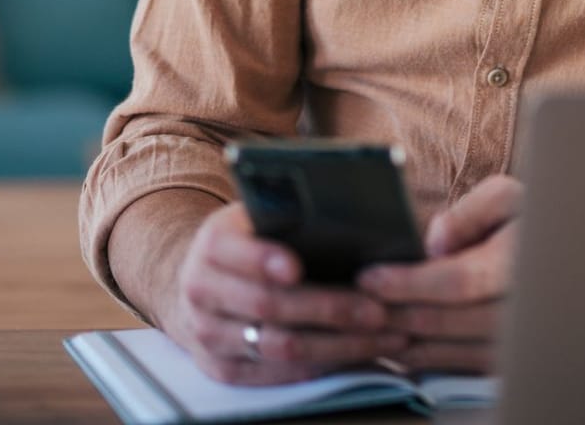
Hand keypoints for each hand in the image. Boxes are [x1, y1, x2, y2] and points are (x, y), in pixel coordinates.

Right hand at [161, 201, 407, 385]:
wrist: (203, 282)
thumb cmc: (251, 241)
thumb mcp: (258, 216)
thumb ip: (288, 213)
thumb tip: (346, 209)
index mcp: (213, 244)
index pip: (234, 252)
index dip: (263, 260)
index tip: (297, 267)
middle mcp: (202, 291)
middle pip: (267, 306)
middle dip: (328, 309)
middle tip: (378, 310)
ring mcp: (209, 335)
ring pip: (278, 348)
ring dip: (337, 345)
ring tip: (383, 336)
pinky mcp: (223, 369)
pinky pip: (277, 375)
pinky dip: (322, 366)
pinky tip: (358, 353)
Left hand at [358, 173, 522, 373]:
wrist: (559, 259)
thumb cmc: (528, 223)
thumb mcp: (508, 198)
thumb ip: (474, 210)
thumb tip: (436, 243)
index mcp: (520, 265)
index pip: (459, 281)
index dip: (409, 283)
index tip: (369, 278)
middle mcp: (519, 311)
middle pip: (445, 322)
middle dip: (392, 315)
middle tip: (347, 307)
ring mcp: (510, 343)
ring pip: (445, 352)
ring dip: (397, 342)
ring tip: (354, 329)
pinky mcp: (498, 362)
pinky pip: (449, 366)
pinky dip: (415, 357)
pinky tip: (386, 342)